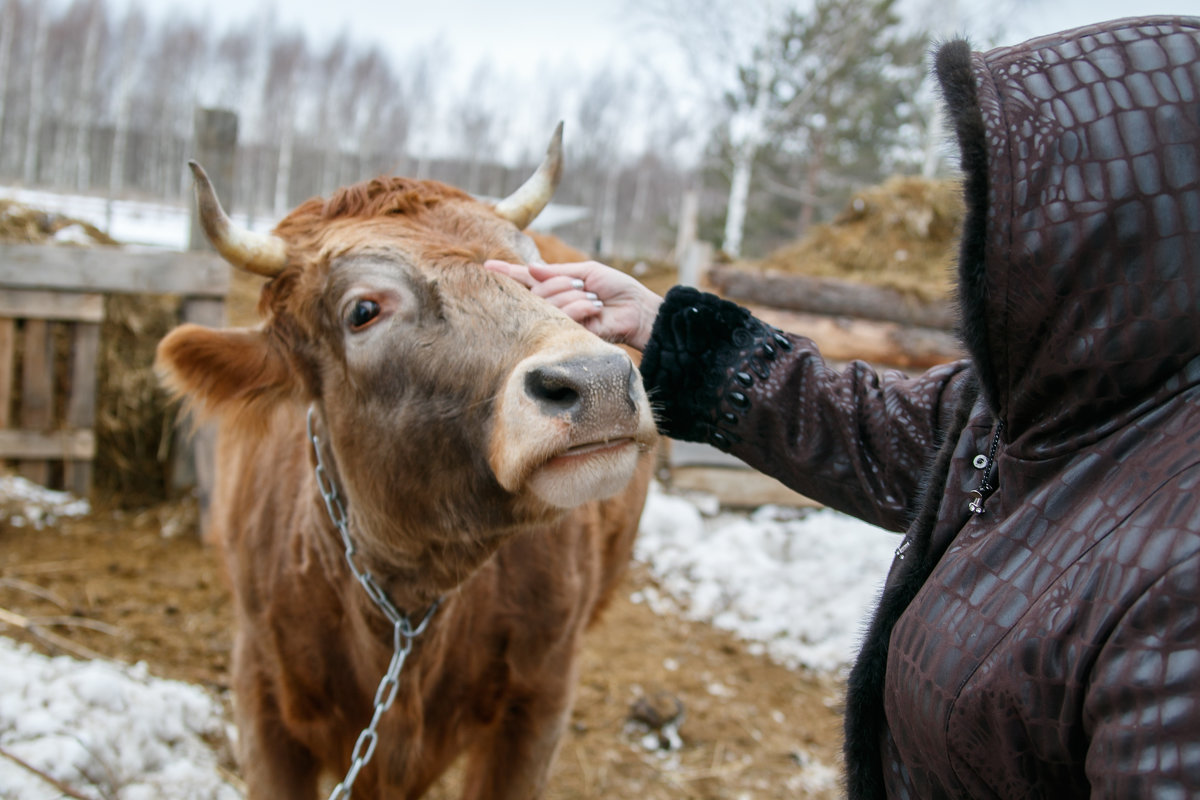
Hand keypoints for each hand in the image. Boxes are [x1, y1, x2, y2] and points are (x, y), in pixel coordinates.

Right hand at [485, 259, 662, 349]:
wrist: (638, 310)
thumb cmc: (617, 289)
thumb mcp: (586, 272)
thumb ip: (556, 273)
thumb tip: (530, 268)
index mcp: (555, 288)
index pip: (526, 281)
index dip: (507, 273)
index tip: (486, 267)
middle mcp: (553, 306)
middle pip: (534, 294)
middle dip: (556, 284)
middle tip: (579, 285)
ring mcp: (559, 322)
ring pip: (546, 305)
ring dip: (572, 296)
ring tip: (593, 299)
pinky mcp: (569, 336)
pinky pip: (562, 318)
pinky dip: (580, 307)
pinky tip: (596, 308)